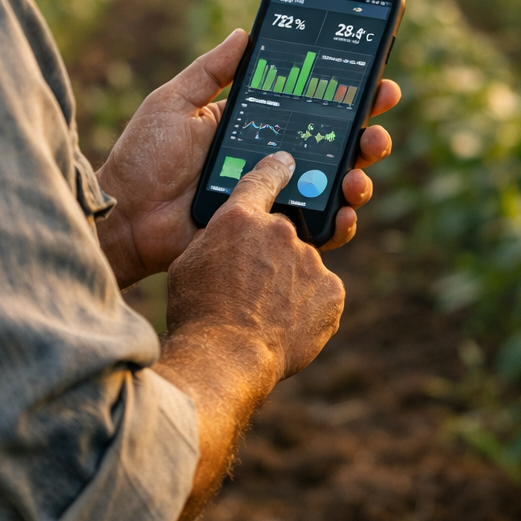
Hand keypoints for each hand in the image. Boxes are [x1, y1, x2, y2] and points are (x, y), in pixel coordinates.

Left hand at [96, 30, 401, 287]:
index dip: (348, 94)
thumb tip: (245, 31)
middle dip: (366, 133)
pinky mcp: (271, 232)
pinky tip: (346, 212)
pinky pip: (315, 228)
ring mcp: (274, 197)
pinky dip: (340, 222)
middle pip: (334, 146)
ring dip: (360, 175)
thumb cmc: (144, 158)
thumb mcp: (175, 102)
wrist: (126, 216)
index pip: (310, 106)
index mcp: (254, 126)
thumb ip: (211, 71)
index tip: (377, 79)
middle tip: (376, 126)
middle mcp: (271, 160)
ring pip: (334, 186)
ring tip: (362, 168)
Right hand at [155, 150, 345, 520]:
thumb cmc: (196, 310)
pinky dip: (308, 306)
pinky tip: (286, 326)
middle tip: (254, 284)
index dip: (275, 169)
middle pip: (284, 231)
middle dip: (272, 252)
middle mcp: (281, 230)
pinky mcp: (331, 291)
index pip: (263, 177)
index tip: (285, 163)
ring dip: (290, 282)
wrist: (225, 357)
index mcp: (241, 217)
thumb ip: (216, 238)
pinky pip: (321, 293)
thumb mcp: (189, 263)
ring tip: (265, 315)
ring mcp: (310, 260)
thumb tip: (229, 235)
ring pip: (303, 265)